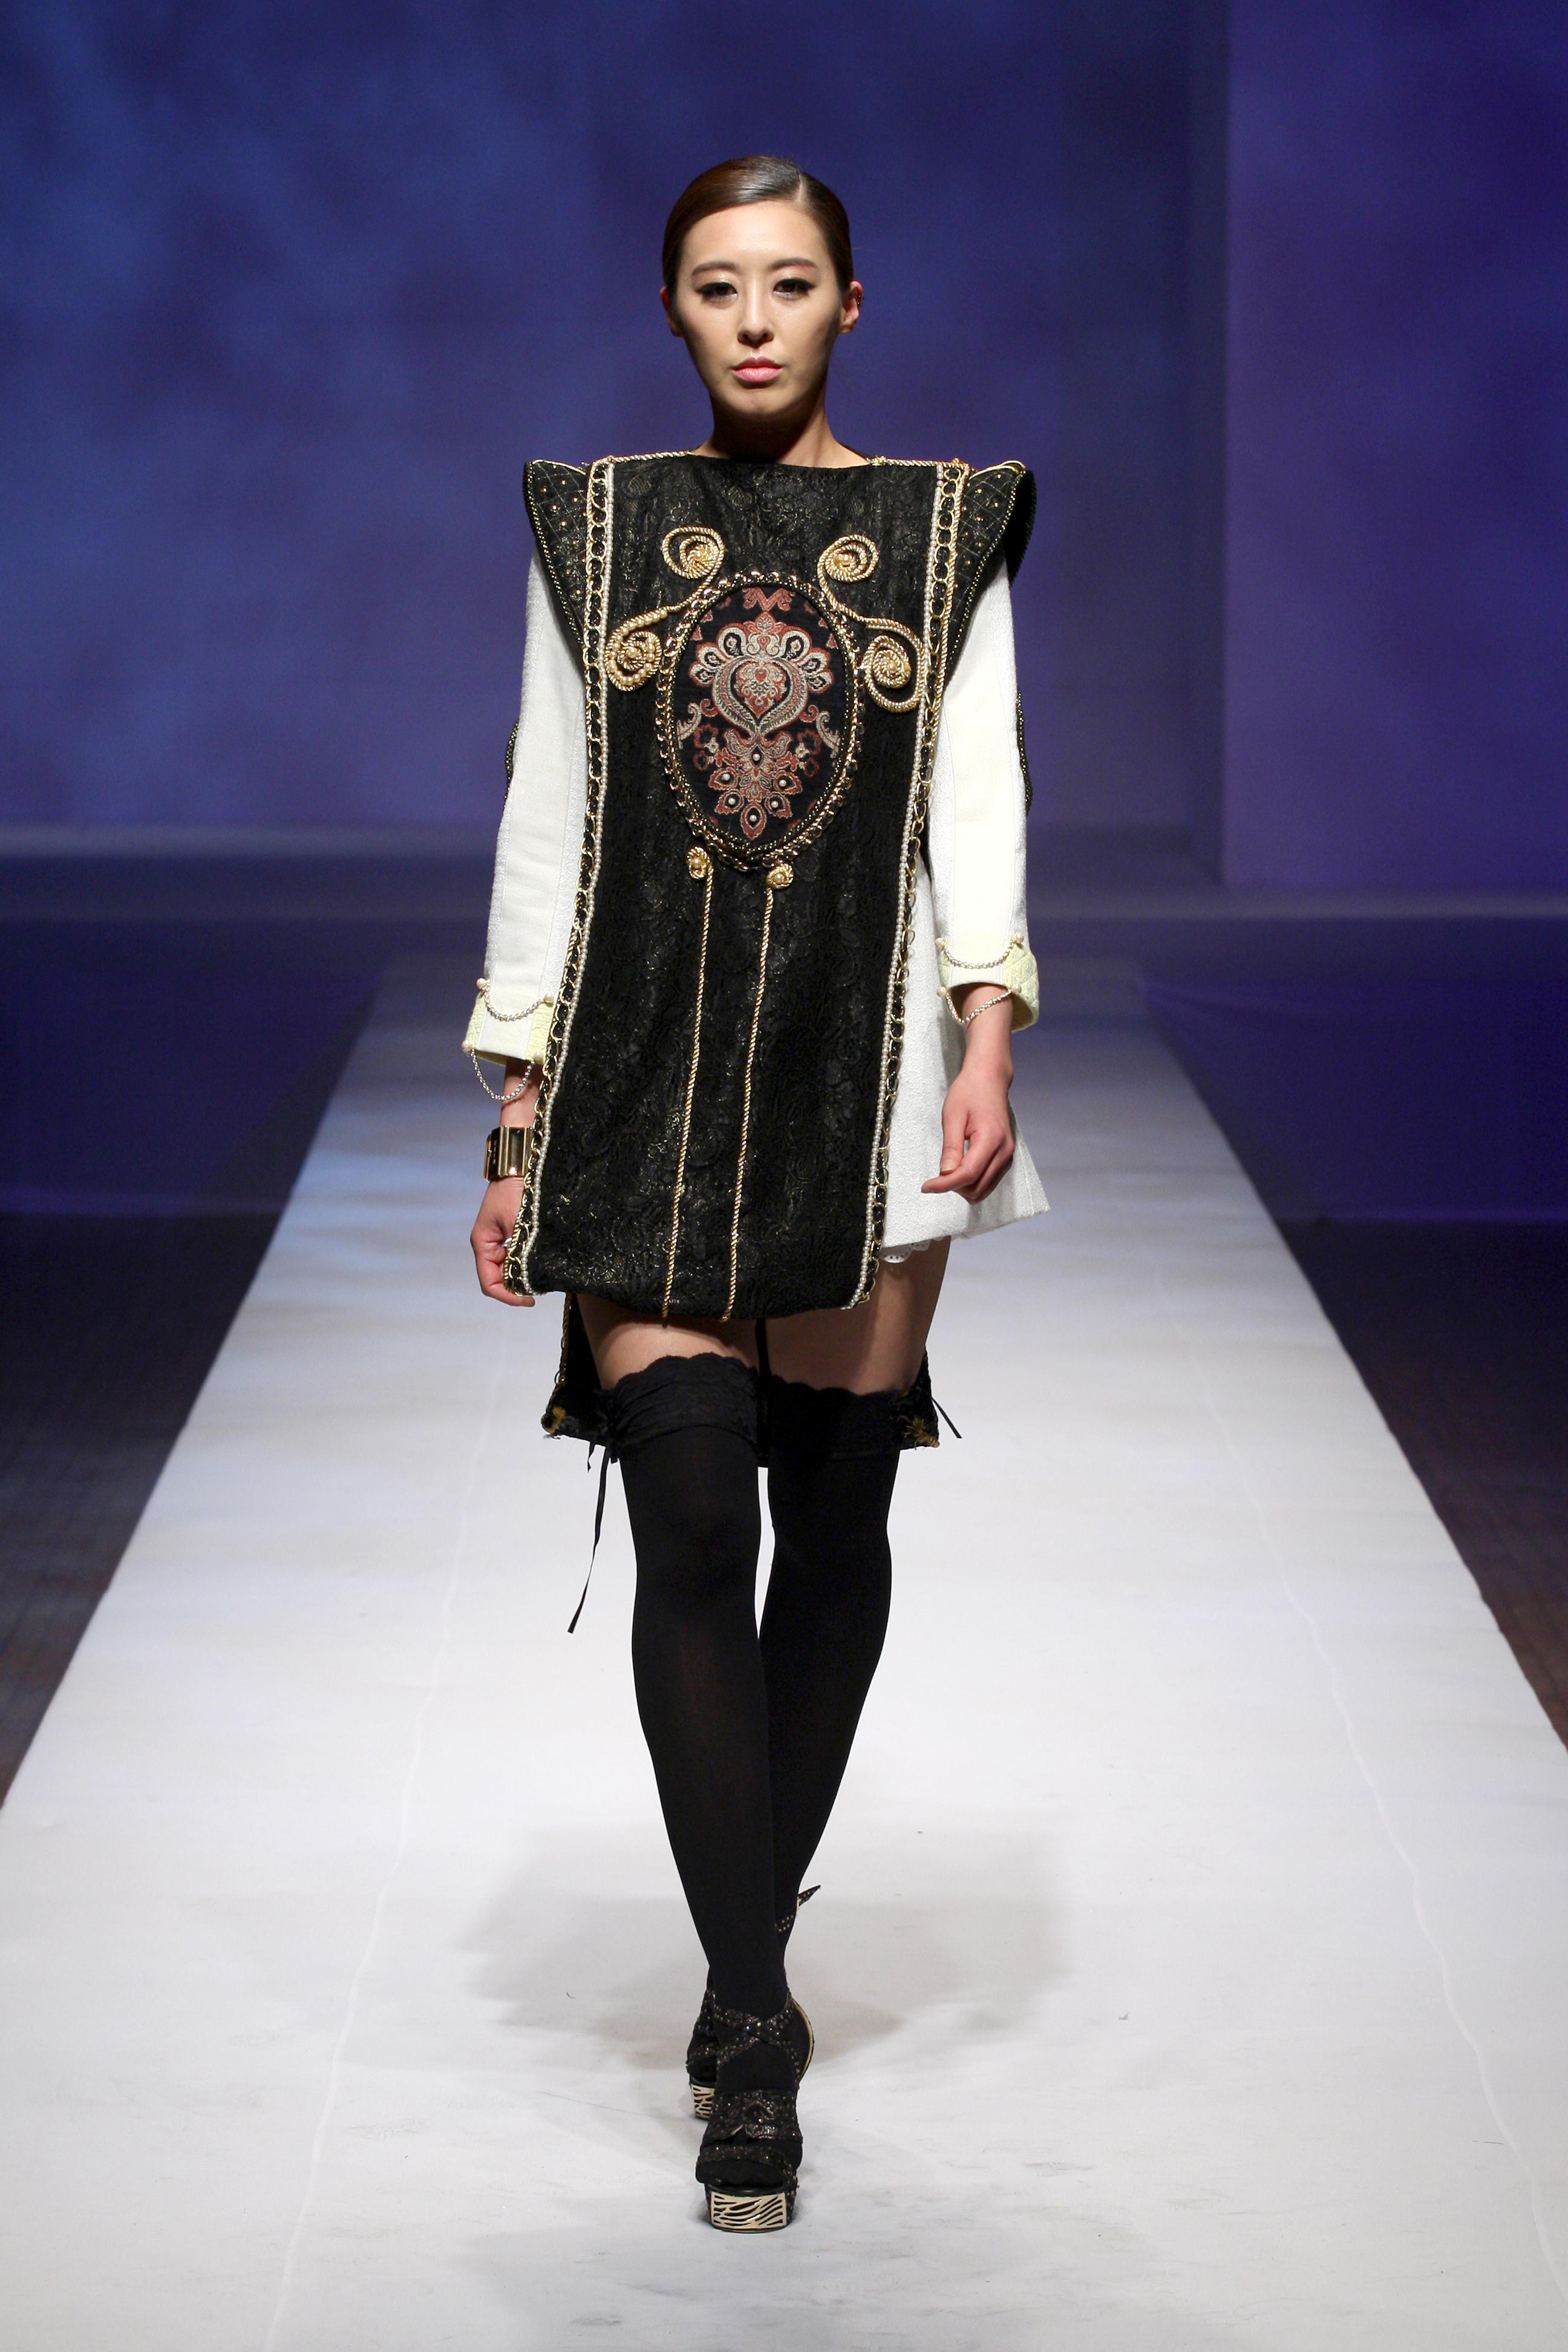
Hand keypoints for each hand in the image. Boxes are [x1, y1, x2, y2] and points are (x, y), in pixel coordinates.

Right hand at [470, 1058, 538, 1304]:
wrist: (527, 1155)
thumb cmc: (518, 1186)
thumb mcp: (518, 1225)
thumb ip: (520, 1256)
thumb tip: (527, 1284)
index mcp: (483, 1242)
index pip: (490, 1284)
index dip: (509, 1297)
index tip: (531, 1300)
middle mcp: (492, 1242)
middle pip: (503, 1278)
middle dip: (523, 1285)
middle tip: (547, 1283)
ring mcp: (505, 1235)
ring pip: (515, 1266)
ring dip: (531, 1272)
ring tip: (551, 1269)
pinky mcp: (519, 1227)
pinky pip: (524, 1252)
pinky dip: (536, 1258)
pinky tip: (552, 1255)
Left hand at [921, 988, 1015, 1203]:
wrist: (989, 1079)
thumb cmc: (969, 1092)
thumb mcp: (953, 1116)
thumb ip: (950, 1147)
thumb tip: (945, 1174)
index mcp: (991, 1139)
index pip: (967, 1174)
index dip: (945, 1185)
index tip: (926, 1187)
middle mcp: (1004, 1151)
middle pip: (977, 1188)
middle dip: (954, 1187)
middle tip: (937, 1175)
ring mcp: (1008, 1155)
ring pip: (984, 1189)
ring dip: (964, 1187)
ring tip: (948, 1170)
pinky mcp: (1006, 1157)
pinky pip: (989, 1181)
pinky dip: (973, 1182)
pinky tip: (960, 1169)